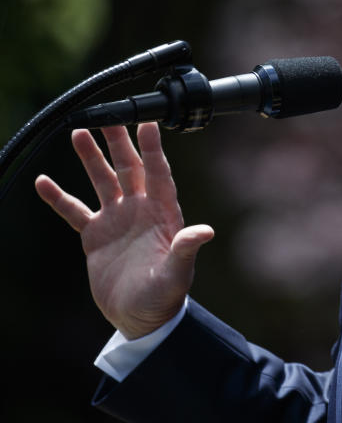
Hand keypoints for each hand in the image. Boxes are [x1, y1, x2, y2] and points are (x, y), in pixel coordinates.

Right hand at [35, 122, 213, 338]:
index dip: (153, 149)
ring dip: (91, 158)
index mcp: (163, 213)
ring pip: (103, 181)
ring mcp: (117, 220)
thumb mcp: (177, 273)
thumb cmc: (166, 296)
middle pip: (129, 168)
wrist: (142, 318)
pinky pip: (75, 210)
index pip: (158, 173)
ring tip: (78, 132)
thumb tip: (205, 231)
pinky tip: (44, 181)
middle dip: (119, 142)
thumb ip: (186, 249)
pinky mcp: (96, 235)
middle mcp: (140, 210)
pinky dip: (59, 197)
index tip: (149, 123)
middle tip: (109, 115)